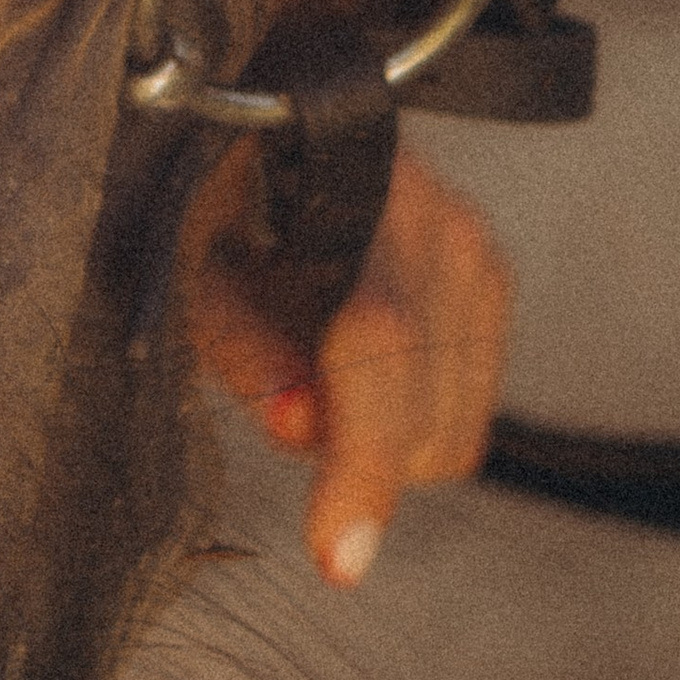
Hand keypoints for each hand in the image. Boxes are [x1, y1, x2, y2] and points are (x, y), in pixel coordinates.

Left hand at [192, 148, 512, 586]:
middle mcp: (433, 217)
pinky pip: (467, 408)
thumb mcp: (188, 256)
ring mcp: (474, 248)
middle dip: (351, 449)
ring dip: (382, 435)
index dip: (361, 459)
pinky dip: (409, 414)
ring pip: (454, 430)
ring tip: (311, 359)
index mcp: (346, 192)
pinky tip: (352, 357)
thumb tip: (302, 429)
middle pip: (426, 415)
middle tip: (278, 388)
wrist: (272, 120)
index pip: (380, 342)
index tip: (336, 558)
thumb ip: (241, 343)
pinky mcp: (491, 279)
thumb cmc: (210, 192)